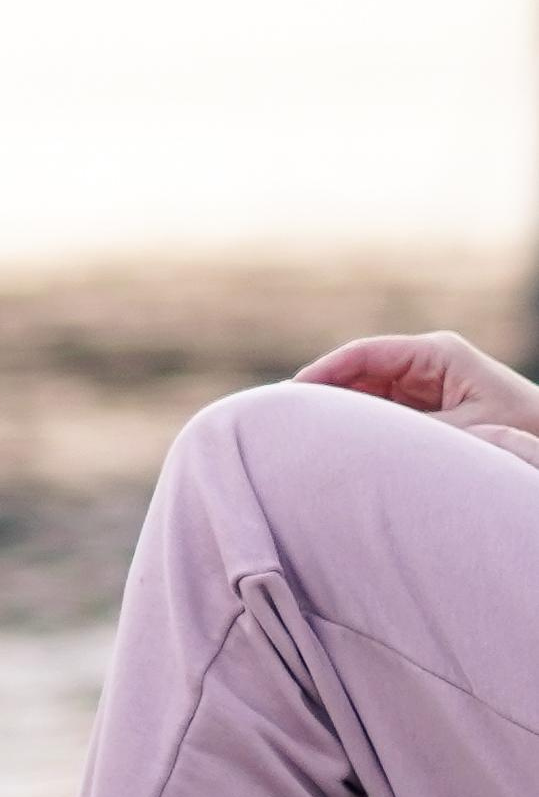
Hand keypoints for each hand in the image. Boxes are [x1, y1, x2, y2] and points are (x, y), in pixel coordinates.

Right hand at [296, 329, 538, 445]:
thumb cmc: (520, 432)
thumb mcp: (462, 432)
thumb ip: (410, 433)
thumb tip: (356, 440)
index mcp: (437, 354)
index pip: (365, 355)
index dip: (324, 372)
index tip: (291, 395)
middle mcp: (426, 363)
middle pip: (358, 371)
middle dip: (323, 392)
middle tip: (282, 417)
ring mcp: (424, 383)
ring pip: (365, 392)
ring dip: (338, 410)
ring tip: (298, 432)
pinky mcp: (425, 405)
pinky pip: (380, 410)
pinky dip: (357, 424)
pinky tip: (331, 442)